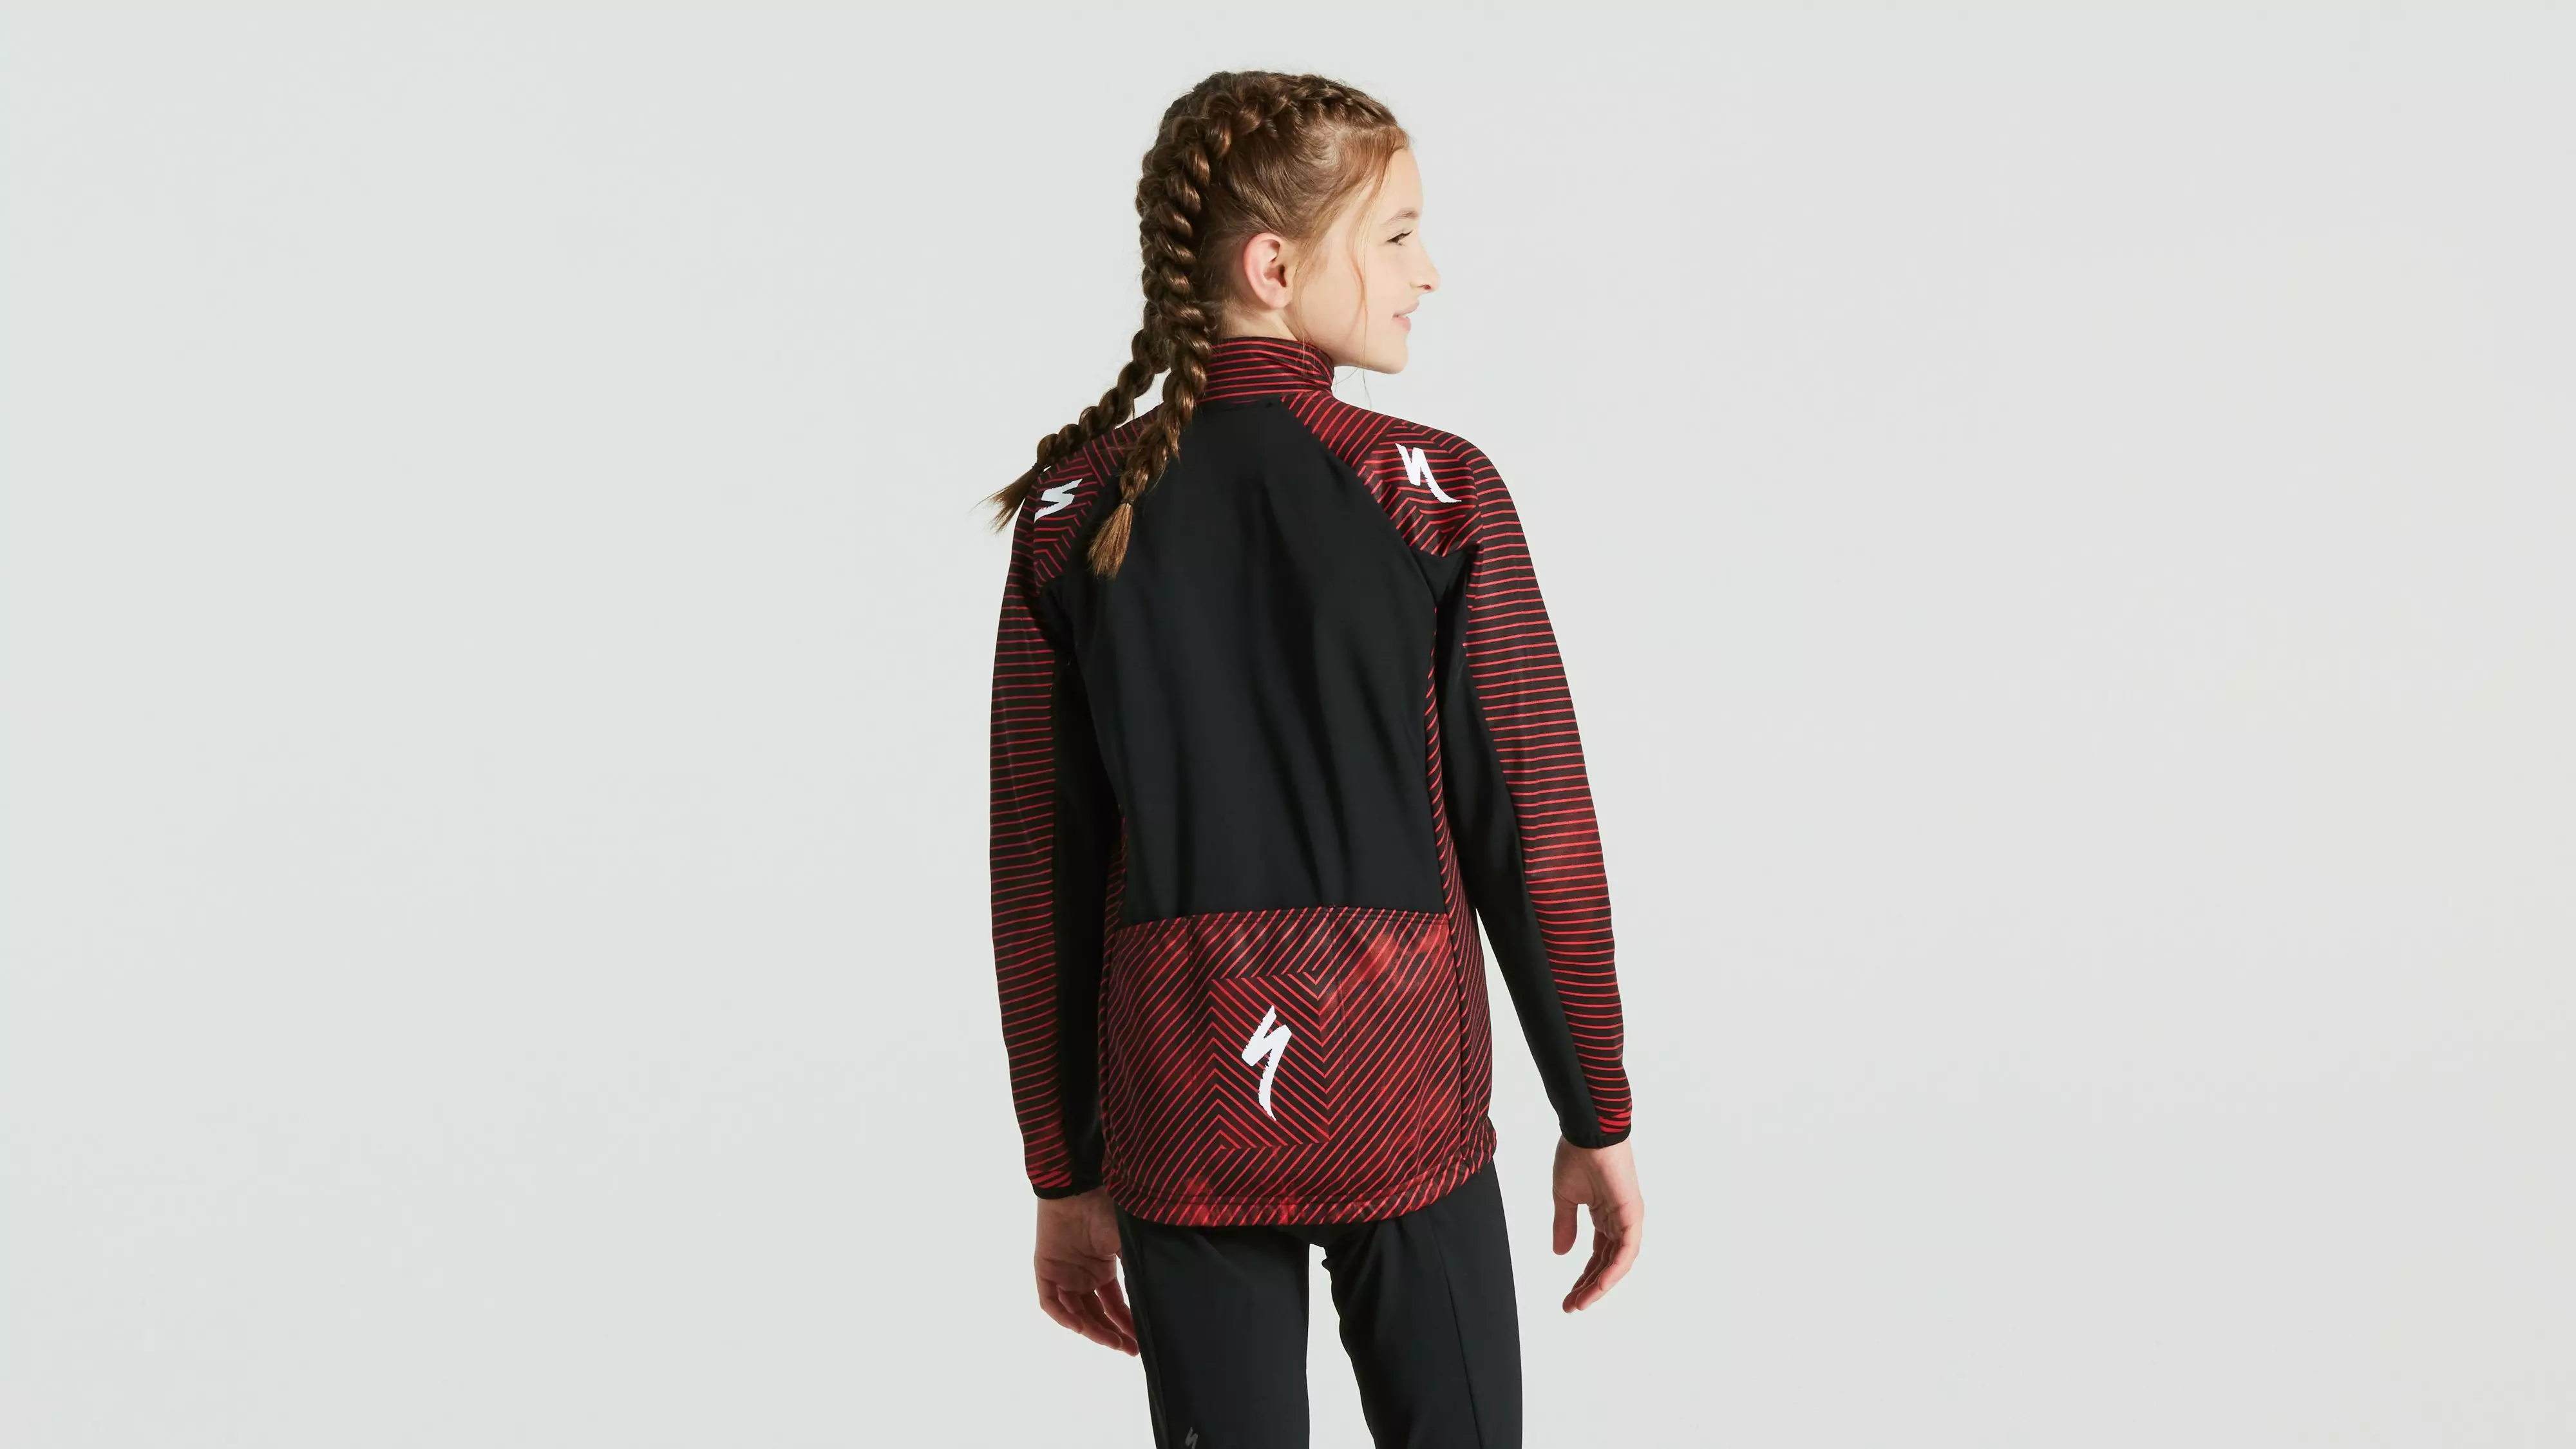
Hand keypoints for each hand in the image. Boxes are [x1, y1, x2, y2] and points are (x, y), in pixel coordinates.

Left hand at [1033, 1186, 1138, 1354]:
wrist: (1078, 1191)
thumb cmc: (1106, 1211)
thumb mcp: (1129, 1243)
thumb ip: (1140, 1269)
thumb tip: (1162, 1294)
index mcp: (1102, 1268)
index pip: (1115, 1304)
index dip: (1126, 1323)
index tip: (1141, 1339)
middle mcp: (1083, 1275)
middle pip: (1097, 1313)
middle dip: (1113, 1333)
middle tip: (1130, 1349)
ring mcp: (1064, 1274)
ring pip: (1076, 1312)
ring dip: (1093, 1330)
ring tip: (1113, 1342)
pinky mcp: (1045, 1270)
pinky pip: (1051, 1303)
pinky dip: (1064, 1316)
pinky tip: (1081, 1326)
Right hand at [1551, 1135, 1642, 1311]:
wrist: (1587, 1132)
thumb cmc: (1576, 1155)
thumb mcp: (1565, 1198)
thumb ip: (1565, 1225)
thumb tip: (1560, 1253)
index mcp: (1605, 1215)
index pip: (1597, 1255)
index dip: (1583, 1277)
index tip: (1568, 1296)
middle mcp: (1619, 1221)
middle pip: (1607, 1263)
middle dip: (1589, 1287)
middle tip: (1571, 1306)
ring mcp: (1627, 1219)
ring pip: (1617, 1263)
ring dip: (1599, 1285)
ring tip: (1580, 1303)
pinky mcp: (1632, 1215)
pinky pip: (1626, 1251)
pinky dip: (1614, 1270)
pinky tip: (1598, 1286)